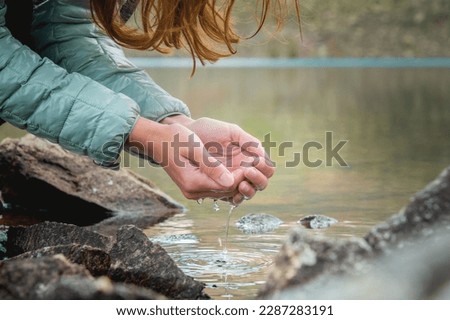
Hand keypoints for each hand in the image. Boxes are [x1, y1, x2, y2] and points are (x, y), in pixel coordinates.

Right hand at [127, 117, 241, 199]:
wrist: (157, 141)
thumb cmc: (175, 139)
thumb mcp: (194, 147)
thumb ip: (211, 165)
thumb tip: (230, 180)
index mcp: (193, 182)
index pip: (226, 185)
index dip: (241, 175)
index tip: (251, 161)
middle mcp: (193, 192)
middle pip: (226, 191)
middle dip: (241, 179)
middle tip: (252, 163)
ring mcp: (193, 192)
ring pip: (223, 191)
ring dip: (235, 180)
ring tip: (245, 164)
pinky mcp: (195, 188)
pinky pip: (216, 188)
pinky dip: (226, 179)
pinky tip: (233, 167)